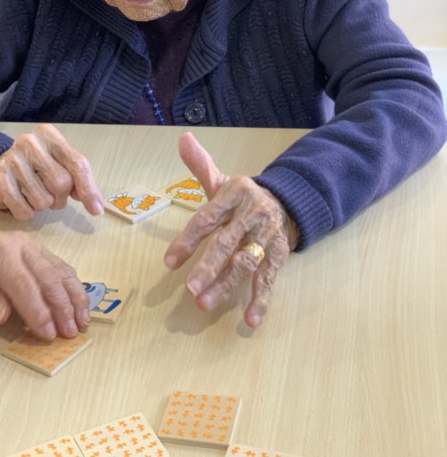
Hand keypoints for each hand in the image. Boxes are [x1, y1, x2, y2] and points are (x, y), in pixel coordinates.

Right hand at [0, 124, 103, 219]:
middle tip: (52, 195)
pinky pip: (24, 210)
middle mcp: (29, 142)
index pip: (77, 164)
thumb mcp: (60, 163)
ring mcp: (11, 159)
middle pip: (61, 183)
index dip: (88, 189)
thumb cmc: (36, 167)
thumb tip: (95, 204)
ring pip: (43, 200)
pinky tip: (21, 200)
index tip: (96, 210)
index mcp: (49, 135)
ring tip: (34, 194)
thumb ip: (78, 178)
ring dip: (42, 205)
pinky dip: (27, 212)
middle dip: (60, 198)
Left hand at [0, 209, 89, 338]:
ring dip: (75, 297)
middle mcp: (21, 245)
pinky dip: (72, 287)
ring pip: (61, 270)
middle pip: (49, 277)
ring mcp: (33, 246)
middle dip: (63, 307)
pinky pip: (61, 267)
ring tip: (82, 321)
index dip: (39, 311)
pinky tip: (79, 304)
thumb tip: (5, 318)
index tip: (49, 334)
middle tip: (71, 333)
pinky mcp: (39, 251)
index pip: (24, 284)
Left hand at [164, 132, 297, 327]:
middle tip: (190, 288)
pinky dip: (261, 299)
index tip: (169, 262)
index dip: (188, 240)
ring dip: (226, 285)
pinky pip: (270, 278)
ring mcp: (267, 236)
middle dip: (208, 266)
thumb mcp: (223, 181)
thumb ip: (201, 165)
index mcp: (235, 194)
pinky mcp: (280, 253)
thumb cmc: (244, 197)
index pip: (208, 218)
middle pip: (227, 242)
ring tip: (205, 304)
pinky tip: (249, 320)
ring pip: (246, 262)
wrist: (289, 201)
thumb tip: (182, 139)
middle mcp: (252, 214)